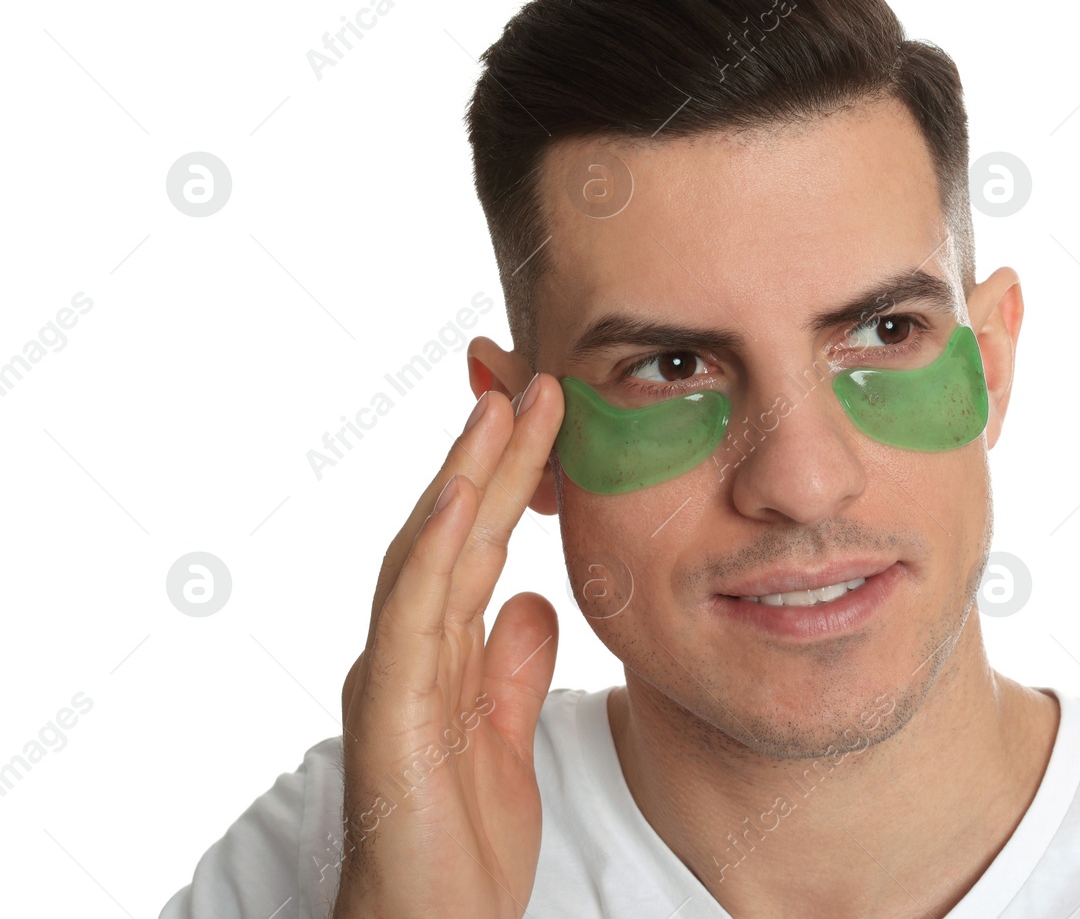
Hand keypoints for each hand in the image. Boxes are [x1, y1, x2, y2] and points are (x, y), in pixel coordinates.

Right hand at [333, 374, 563, 917]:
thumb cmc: (459, 843)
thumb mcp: (503, 735)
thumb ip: (512, 665)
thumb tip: (532, 599)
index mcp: (434, 653)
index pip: (476, 545)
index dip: (507, 477)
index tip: (547, 414)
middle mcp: (404, 652)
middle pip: (452, 533)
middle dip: (490, 455)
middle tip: (534, 381)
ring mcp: (390, 678)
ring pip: (426, 556)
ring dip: (463, 477)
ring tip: (500, 409)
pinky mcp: (387, 717)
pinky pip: (410, 621)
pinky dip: (432, 553)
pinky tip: (462, 500)